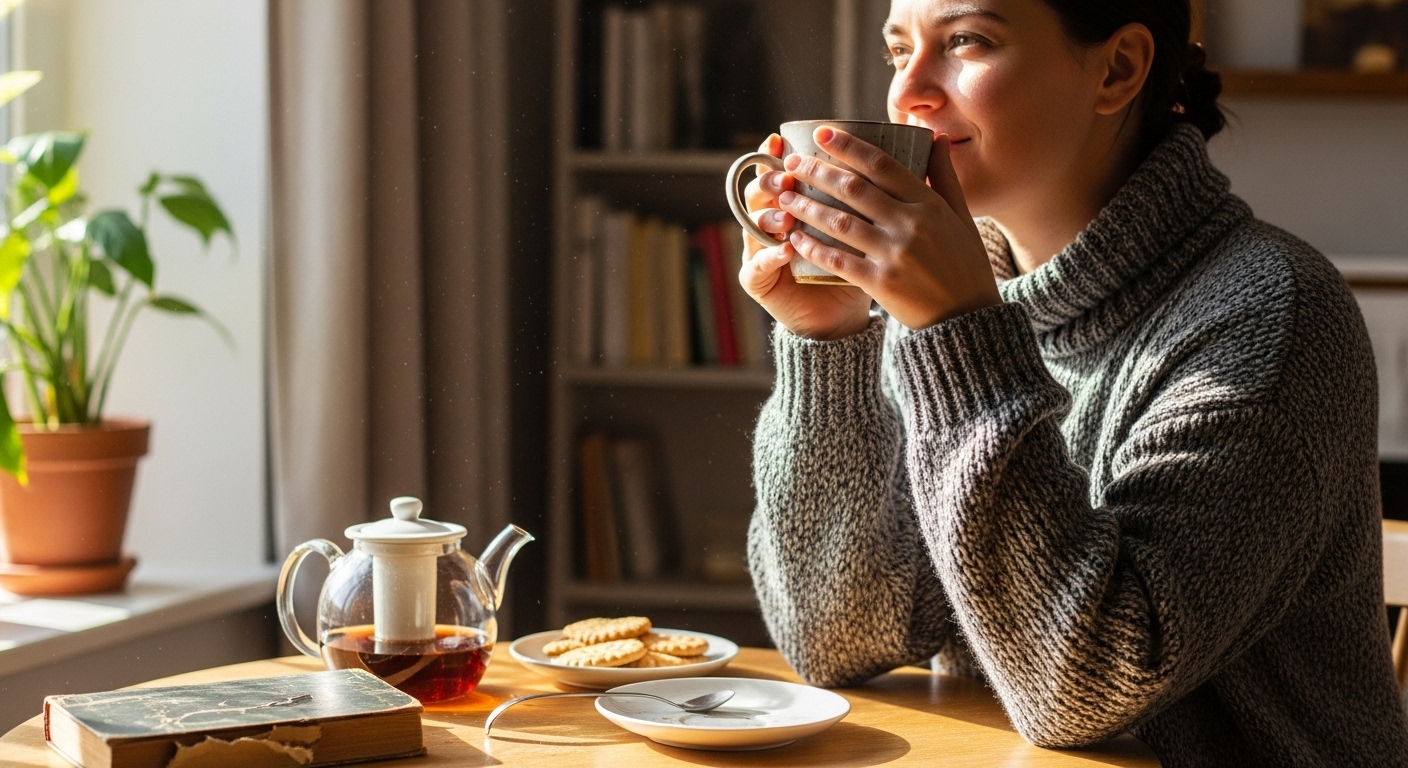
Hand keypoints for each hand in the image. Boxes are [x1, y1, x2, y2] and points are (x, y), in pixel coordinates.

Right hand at [738, 134, 871, 340]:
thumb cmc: (861, 265)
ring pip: (753, 224)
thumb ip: (880, 191)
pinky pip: (756, 266)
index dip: (777, 155)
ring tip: (788, 213)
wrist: (842, 315)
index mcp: (794, 202)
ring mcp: (760, 251)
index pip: (779, 171)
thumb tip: (919, 142)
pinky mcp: (758, 280)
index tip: (783, 140)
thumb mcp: (872, 226)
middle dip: (771, 180)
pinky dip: (769, 256)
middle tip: (788, 174)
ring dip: (770, 216)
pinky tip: (786, 248)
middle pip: (760, 192)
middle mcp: (772, 222)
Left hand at [775, 127, 999, 329]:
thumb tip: (935, 136)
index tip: (822, 133)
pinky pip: (837, 259)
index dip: (849, 146)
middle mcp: (910, 224)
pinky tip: (794, 238)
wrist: (967, 319)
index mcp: (929, 204)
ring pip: (839, 221)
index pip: (882, 164)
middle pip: (853, 188)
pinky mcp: (879, 283)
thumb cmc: (965, 265)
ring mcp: (893, 254)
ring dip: (807, 206)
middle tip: (792, 163)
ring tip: (784, 197)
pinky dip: (813, 247)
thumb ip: (944, 176)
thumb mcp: (961, 216)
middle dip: (817, 172)